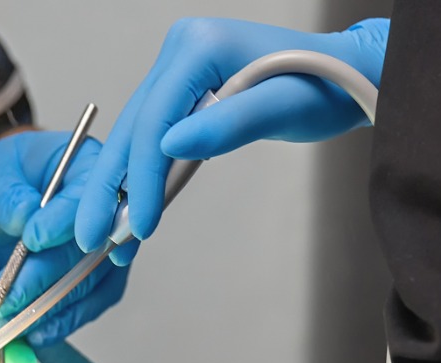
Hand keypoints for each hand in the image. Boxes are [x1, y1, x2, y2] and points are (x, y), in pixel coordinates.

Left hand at [0, 130, 130, 345]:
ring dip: (53, 305)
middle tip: (9, 297)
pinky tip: (38, 330)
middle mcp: (107, 205)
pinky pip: (94, 300)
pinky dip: (67, 319)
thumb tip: (26, 216)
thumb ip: (5, 195)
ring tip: (13, 321)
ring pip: (93, 279)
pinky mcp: (98, 273)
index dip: (61, 221)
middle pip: (90, 246)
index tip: (32, 239)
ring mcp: (106, 242)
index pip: (86, 195)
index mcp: (87, 166)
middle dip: (46, 276)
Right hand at [76, 17, 389, 258]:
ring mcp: (178, 69)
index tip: (139, 225)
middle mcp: (180, 51)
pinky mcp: (182, 89)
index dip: (142, 177)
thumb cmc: (330, 86)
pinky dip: (141, 176)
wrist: (350, 76)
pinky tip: (130, 211)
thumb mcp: (286, 106)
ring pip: (134, 135)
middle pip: (132, 127)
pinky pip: (151, 136)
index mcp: (199, 46)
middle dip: (110, 188)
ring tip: (108, 237)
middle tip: (91, 238)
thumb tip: (171, 145)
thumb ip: (230, 123)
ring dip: (119, 188)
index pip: (155, 119)